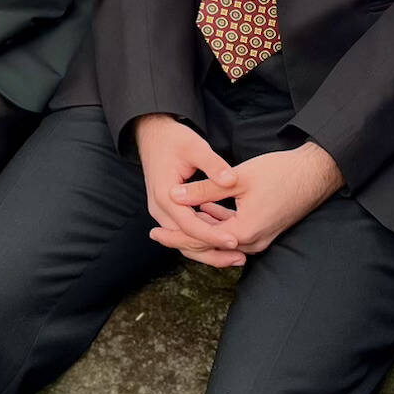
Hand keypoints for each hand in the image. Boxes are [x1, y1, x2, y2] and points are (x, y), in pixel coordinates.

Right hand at [133, 114, 245, 266]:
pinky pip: (187, 231)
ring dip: (209, 250)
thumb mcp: (195, 147)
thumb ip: (213, 165)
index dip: (213, 235)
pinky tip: (225, 239)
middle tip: (240, 258)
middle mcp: (160, 209)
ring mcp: (162, 212)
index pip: (190, 225)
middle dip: (213, 252)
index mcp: (164, 195)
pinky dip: (204, 238)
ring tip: (237, 256)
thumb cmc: (174, 139)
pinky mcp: (169, 211)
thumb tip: (231, 180)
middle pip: (186, 241)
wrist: (153, 135)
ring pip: (186, 241)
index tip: (234, 241)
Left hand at [166, 142, 342, 265]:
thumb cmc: (279, 172)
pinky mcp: (265, 229)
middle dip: (183, 239)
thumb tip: (173, 195)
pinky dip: (218, 224)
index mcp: (244, 232)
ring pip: (221, 241)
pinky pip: (235, 233)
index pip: (200, 240)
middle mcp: (252, 243)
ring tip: (176, 222)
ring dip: (200, 232)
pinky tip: (205, 209)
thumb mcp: (237, 179)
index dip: (175, 235)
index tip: (153, 232)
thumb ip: (204, 189)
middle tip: (157, 233)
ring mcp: (261, 238)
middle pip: (210, 247)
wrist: (315, 173)